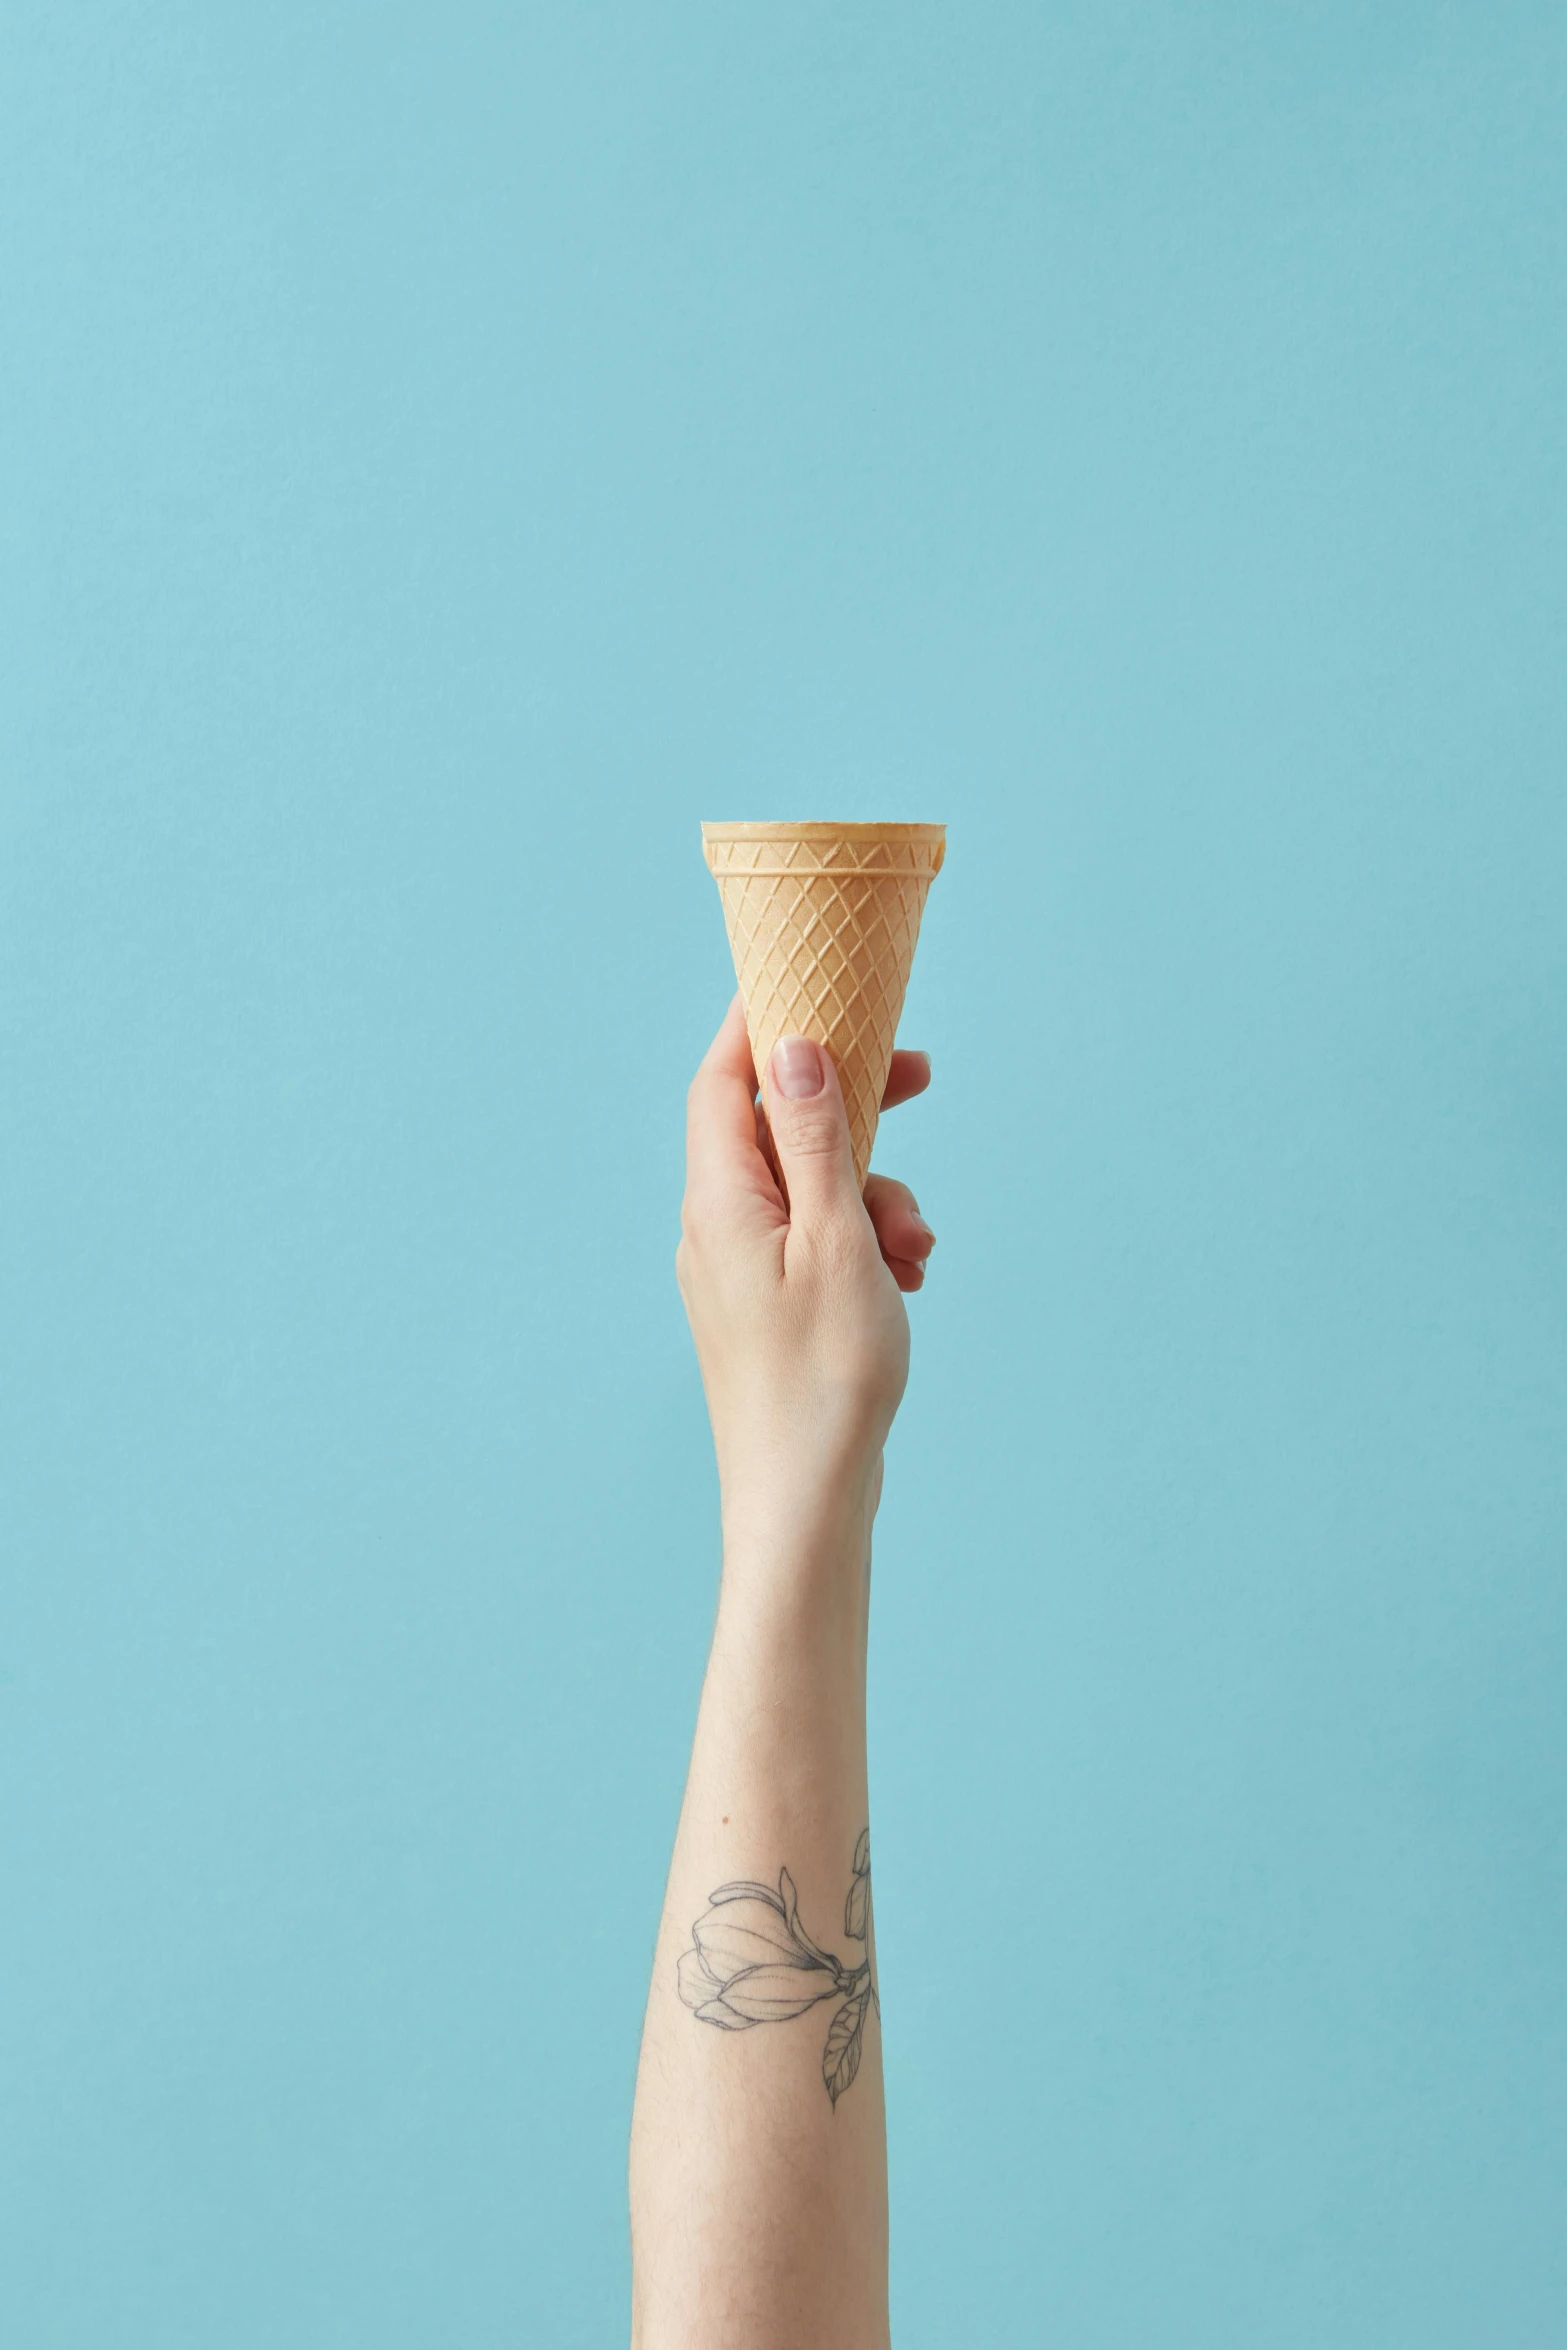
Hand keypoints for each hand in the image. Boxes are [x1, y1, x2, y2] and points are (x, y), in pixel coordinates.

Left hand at [677, 997, 935, 1530]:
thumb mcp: (837, 1238)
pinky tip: (909, 1275)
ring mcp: (740, 1271)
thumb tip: (791, 1043)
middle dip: (851, 1103)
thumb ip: (815, 1136)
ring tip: (919, 1242)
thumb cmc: (824, 1379)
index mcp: (719, 1201)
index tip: (817, 976)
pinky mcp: (769, 1309)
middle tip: (920, 1075)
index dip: (764, 1020)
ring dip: (874, 1192)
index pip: (723, 1079)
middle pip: (774, 1126)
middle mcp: (716, 1228)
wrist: (808, 1503)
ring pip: (811, 1187)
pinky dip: (866, 1241)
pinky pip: (818, 1242)